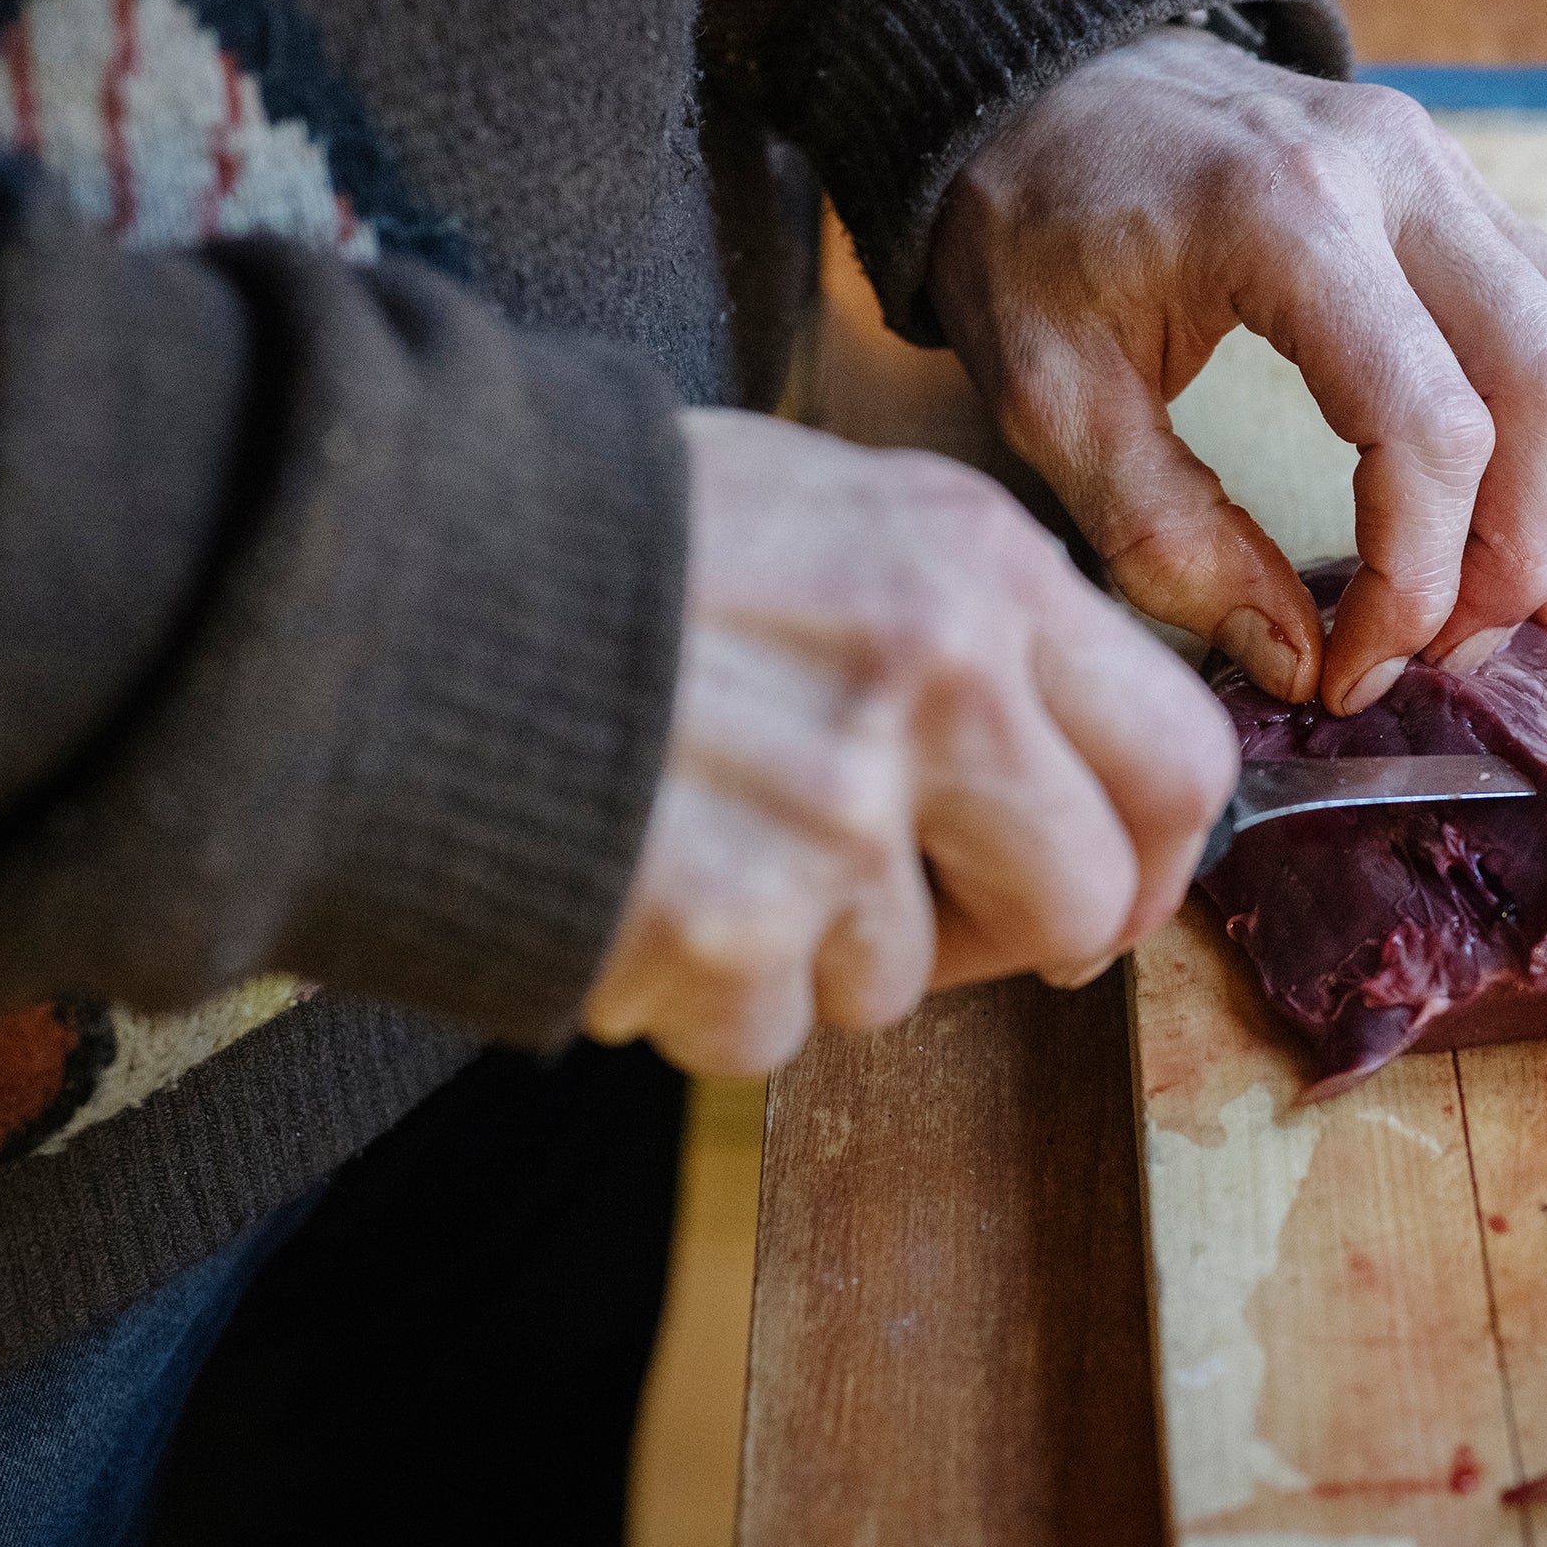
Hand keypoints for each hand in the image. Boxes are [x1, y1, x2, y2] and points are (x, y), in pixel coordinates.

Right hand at [582, 409, 1236, 1075]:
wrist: (365, 573)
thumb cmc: (588, 531)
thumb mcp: (822, 509)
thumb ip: (962, 619)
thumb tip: (1068, 759)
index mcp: (976, 571)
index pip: (1181, 759)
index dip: (1149, 850)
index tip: (1095, 881)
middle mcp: (936, 689)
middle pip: (1084, 905)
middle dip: (1003, 936)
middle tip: (901, 907)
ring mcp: (833, 820)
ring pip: (904, 983)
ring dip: (812, 954)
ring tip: (698, 834)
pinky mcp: (726, 933)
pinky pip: (768, 1036)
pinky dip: (700, 997)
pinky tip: (629, 883)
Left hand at [929, 26, 1546, 715]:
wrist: (1041, 80)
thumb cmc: (1031, 231)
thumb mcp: (1047, 401)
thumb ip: (1168, 539)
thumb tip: (1297, 658)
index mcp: (1284, 222)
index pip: (1429, 430)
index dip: (1418, 580)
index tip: (1355, 669)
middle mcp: (1397, 175)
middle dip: (1518, 555)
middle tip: (1447, 654)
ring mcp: (1445, 169)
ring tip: (1485, 605)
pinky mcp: (1461, 189)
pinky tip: (1514, 523)